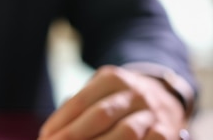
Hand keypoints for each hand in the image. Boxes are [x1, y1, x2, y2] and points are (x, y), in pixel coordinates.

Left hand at [39, 66, 185, 139]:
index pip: (80, 102)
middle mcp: (134, 92)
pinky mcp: (168, 132)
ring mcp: (152, 112)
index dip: (60, 122)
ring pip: (125, 132)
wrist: (164, 98)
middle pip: (100, 115)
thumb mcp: (99, 93)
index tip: (44, 137)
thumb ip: (76, 109)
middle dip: (74, 136)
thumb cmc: (117, 101)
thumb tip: (49, 134)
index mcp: (111, 78)